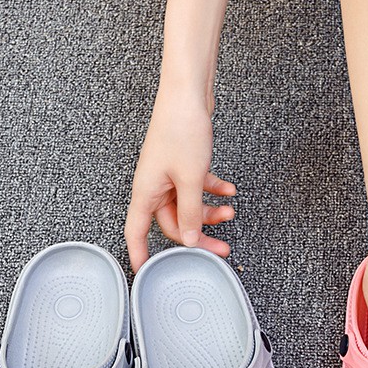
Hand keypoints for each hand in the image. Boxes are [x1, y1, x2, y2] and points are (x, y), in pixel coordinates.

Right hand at [124, 88, 235, 271]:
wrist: (188, 93)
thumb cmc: (181, 128)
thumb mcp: (190, 178)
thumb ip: (191, 212)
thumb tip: (191, 239)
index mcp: (146, 192)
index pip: (136, 232)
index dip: (139, 255)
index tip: (144, 273)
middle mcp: (154, 186)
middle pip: (175, 224)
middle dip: (200, 235)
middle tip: (222, 248)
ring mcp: (169, 176)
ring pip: (189, 207)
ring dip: (210, 213)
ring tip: (230, 212)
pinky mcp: (183, 165)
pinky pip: (197, 188)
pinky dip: (214, 191)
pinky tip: (229, 191)